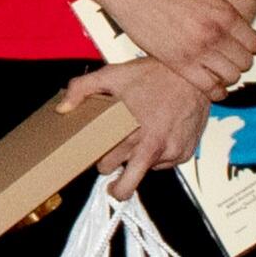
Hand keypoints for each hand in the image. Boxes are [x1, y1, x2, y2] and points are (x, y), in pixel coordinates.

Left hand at [62, 60, 210, 194]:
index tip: (98, 157)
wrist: (193, 74)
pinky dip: (157, 154)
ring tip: (138, 136)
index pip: (106, 167)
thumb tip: (63, 108)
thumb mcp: (112, 74)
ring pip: (145, 172)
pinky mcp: (184, 153)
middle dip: (116, 169)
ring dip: (138, 161)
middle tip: (113, 153)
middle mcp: (152, 146)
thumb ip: (81, 89)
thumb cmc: (153, 74)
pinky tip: (156, 133)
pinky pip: (164, 163)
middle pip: (125, 183)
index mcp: (131, 132)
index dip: (99, 161)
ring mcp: (171, 152)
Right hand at [86, 0, 255, 98]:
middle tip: (230, 56)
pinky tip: (212, 84)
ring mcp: (196, 51)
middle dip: (240, 60)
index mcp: (224, 13)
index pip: (254, 43)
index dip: (250, 44)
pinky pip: (207, 87)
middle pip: (244, 62)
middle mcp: (213, 35)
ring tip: (220, 68)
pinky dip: (214, 90)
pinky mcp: (177, 63)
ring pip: (229, 77)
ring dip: (228, 75)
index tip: (241, 43)